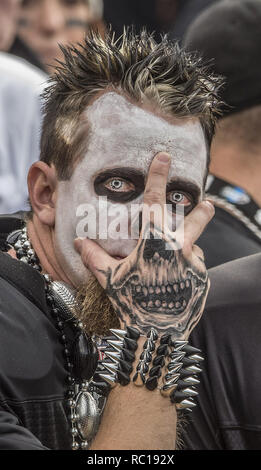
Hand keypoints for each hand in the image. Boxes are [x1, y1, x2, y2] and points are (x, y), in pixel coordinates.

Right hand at [74, 152, 213, 338]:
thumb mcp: (110, 278)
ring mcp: (195, 265)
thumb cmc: (131, 303)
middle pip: (194, 221)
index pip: (155, 201)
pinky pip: (196, 269)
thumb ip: (95, 257)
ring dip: (186, 252)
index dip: (158, 176)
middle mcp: (179, 248)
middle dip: (201, 211)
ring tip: (173, 267)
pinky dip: (188, 271)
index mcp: (155, 242)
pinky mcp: (204, 281)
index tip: (164, 156)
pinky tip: (176, 283)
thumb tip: (79, 241)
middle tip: (208, 203)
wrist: (157, 335)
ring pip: (192, 250)